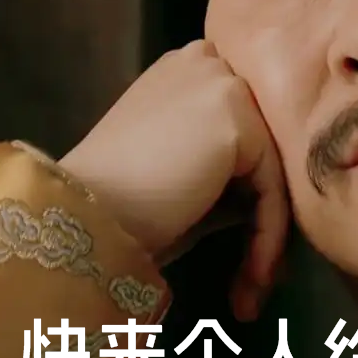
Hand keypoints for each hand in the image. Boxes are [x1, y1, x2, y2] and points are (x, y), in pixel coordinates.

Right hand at [58, 40, 286, 319]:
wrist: (79, 218)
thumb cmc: (117, 204)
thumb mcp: (182, 171)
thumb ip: (231, 167)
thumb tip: (279, 196)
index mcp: (188, 68)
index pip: (247, 125)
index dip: (254, 187)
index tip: (249, 248)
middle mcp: (206, 61)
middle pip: (265, 145)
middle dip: (266, 215)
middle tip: (256, 280)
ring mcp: (222, 84)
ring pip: (273, 170)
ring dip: (267, 239)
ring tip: (249, 296)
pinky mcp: (235, 119)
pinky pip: (272, 188)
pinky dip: (267, 240)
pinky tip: (250, 282)